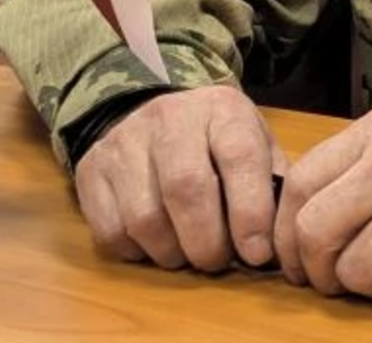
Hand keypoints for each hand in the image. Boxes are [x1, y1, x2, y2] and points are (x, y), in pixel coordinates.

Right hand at [74, 85, 285, 271]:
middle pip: (186, 189)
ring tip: (186, 252)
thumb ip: (272, 188)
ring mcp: (124, 141)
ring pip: (145, 218)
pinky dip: (136, 252)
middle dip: (207, 243)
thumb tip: (280, 246)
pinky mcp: (91, 169)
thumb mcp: (254, 145)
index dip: (250, 212)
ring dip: (171, 253)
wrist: (153, 113)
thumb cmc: (216, 141)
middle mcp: (170, 117)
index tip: (257, 253)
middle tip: (217, 260)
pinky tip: (154, 243)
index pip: (239, 157)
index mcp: (221, 110)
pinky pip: (111, 231)